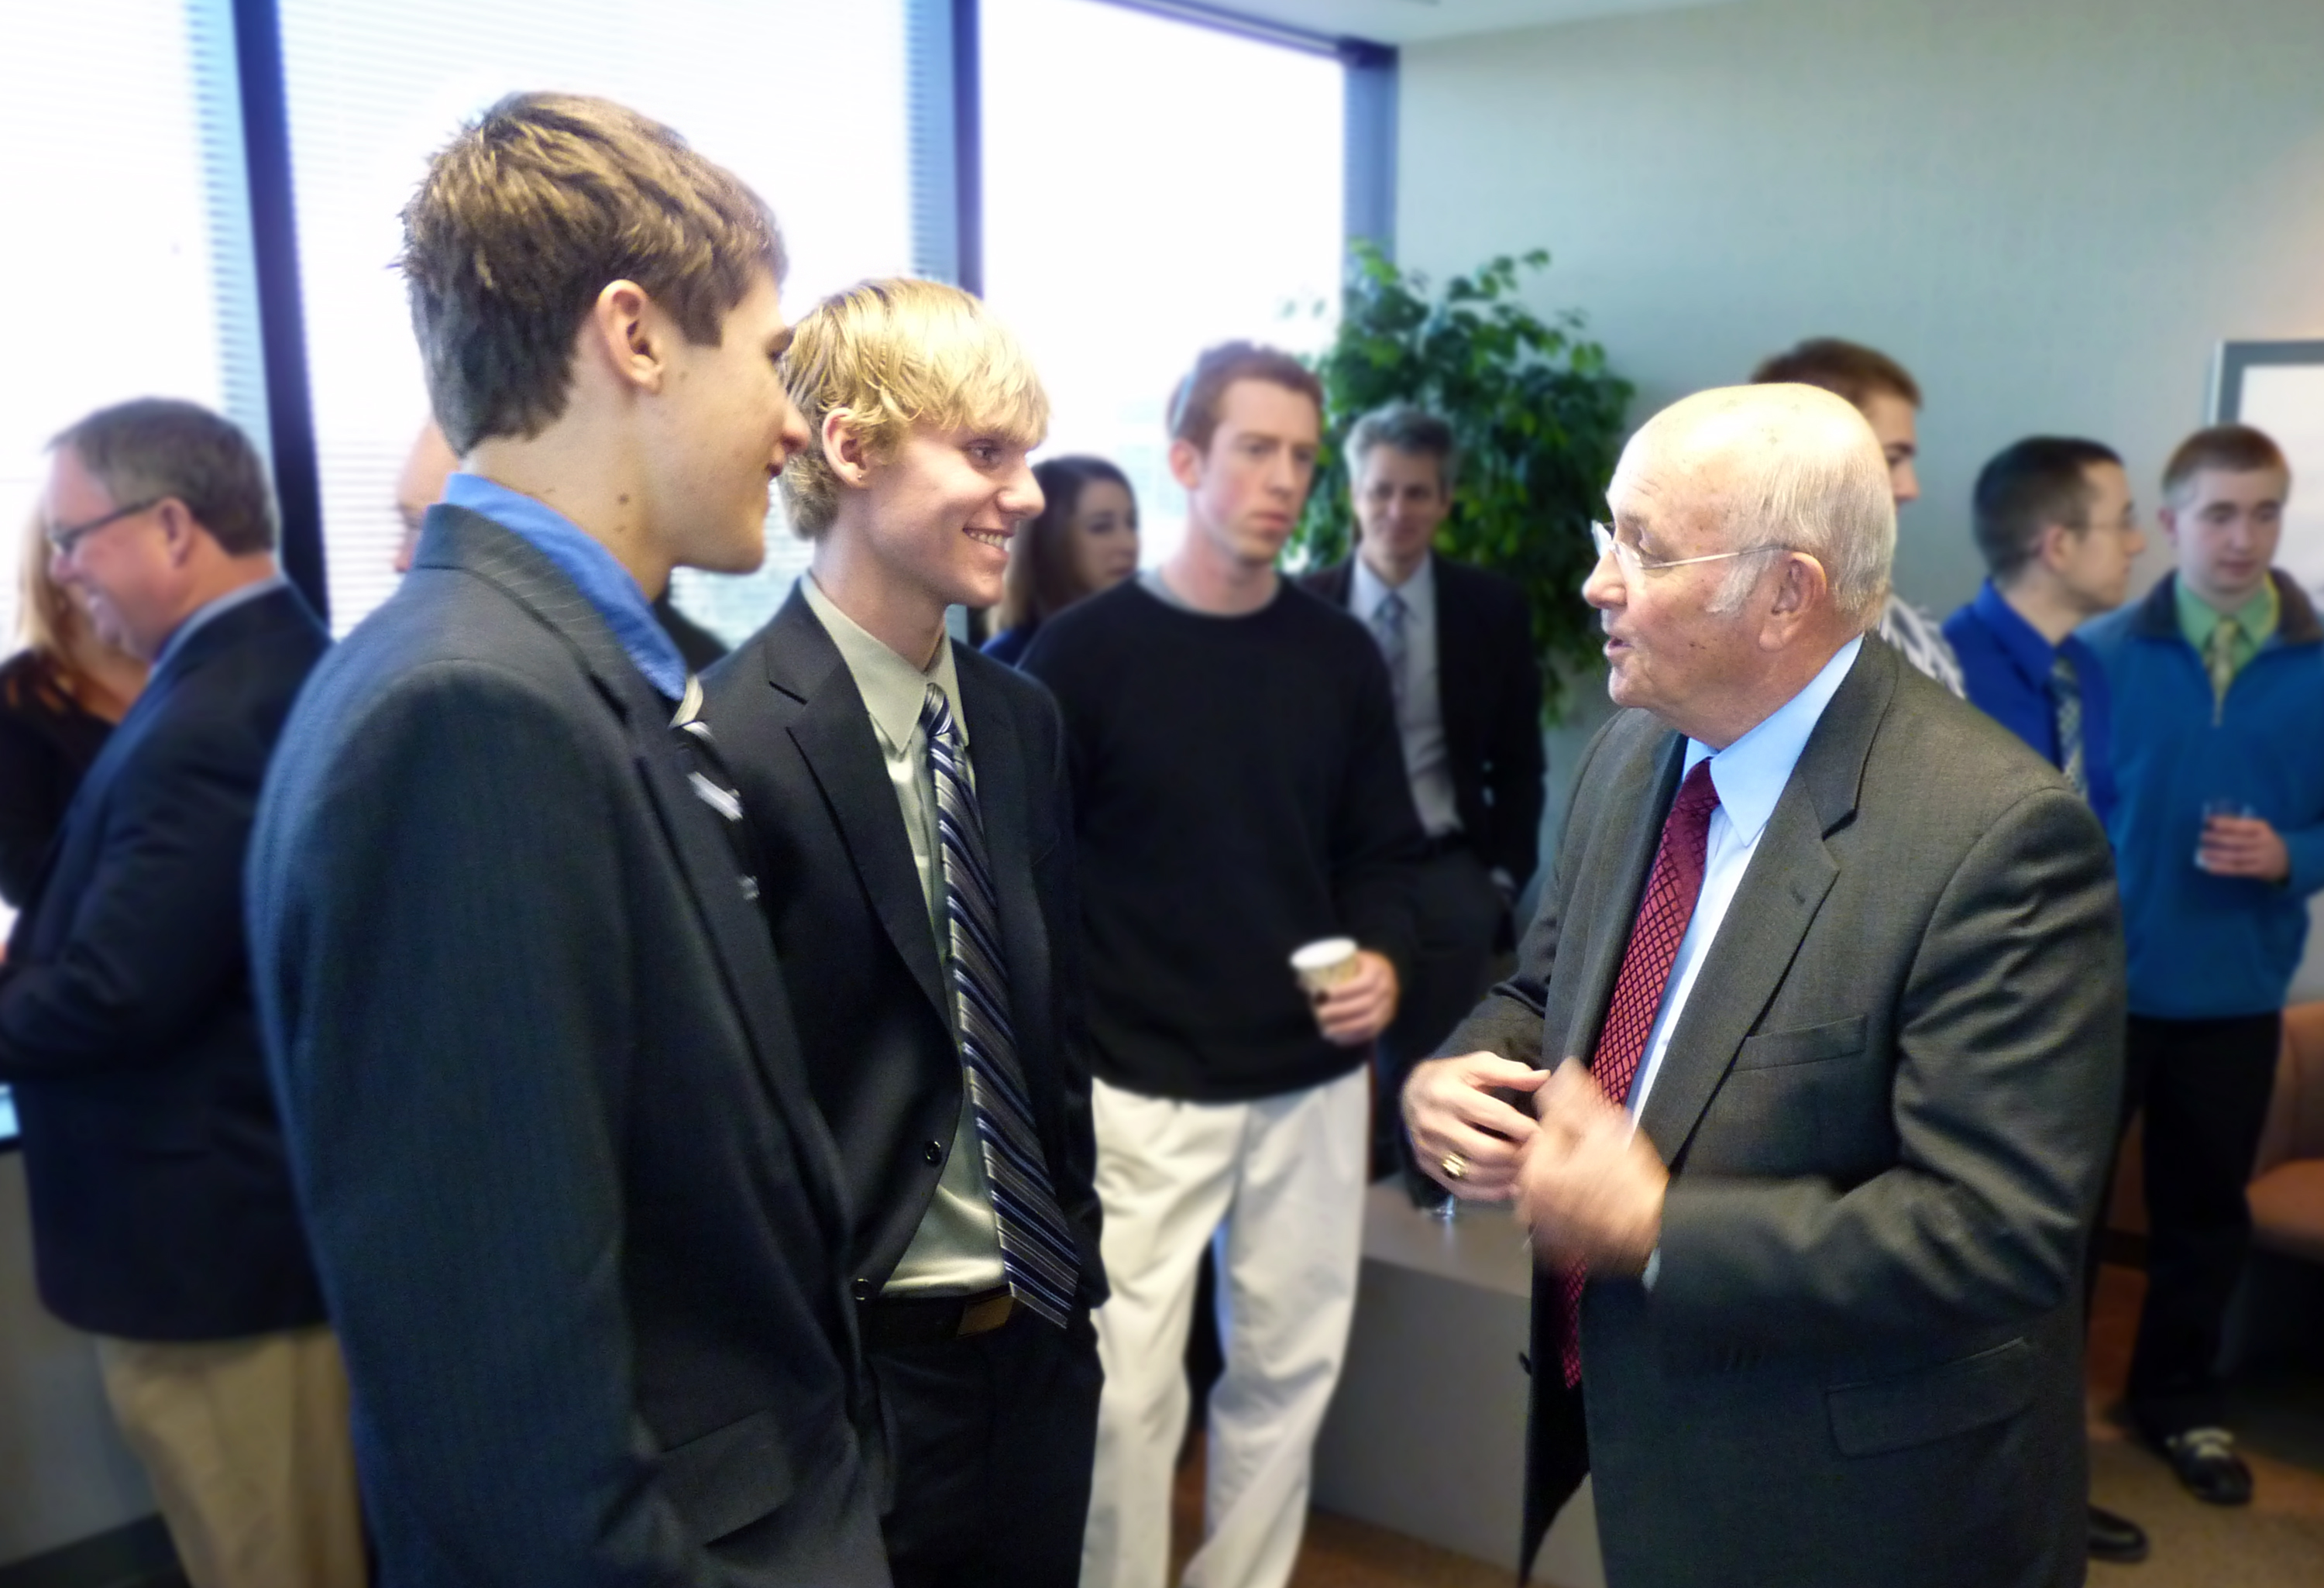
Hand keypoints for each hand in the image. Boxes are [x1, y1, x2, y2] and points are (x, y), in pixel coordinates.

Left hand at [1314, 949, 1398, 1045]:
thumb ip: (1327, 968)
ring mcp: (1388, 1006)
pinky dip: (1353, 1038)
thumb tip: (1300, 983)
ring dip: (1345, 1028)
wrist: (1387, 974)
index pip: (1364, 983)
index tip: (1324, 993)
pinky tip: (1337, 1039)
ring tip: (1325, 1031)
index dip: (1344, 990)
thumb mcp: (1349, 959)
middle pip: (1365, 1004)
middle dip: (1340, 1011)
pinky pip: (1371, 1032)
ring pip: (1369, 1021)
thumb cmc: (1361, 966)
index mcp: (1378, 970)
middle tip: (1320, 1013)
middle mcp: (1387, 989)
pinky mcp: (1386, 1020)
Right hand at [1402, 1051, 1547, 1199]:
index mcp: (1448, 1094)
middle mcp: (1435, 1125)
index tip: (1543, 1133)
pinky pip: (1462, 1189)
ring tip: (1527, 1169)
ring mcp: (1430, 1150)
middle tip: (1537, 1155)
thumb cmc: (1449, 1077)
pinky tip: (1509, 1186)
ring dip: (1507, 1176)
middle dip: (1518, 1155)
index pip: (1494, 1116)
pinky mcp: (1428, 1168)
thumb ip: (1509, 1072)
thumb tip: (1543, 1078)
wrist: (1406, 1092)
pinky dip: (1490, 1192)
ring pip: (1475, 1174)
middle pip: (1485, 1151)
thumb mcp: (1476, 1065)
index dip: (1523, 1127)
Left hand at [1512, 1062, 1666, 1273]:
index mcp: (1534, 1168)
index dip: (1576, 1130)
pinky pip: (1556, 1213)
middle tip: (1601, 1161)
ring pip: (1550, 1184)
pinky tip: (1595, 1204)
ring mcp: (1539, 1224)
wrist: (1654, 1230)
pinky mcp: (1554, 1242)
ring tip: (1601, 1182)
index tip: (1598, 1141)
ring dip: (1568, 1178)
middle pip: (1545, 1159)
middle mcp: (1527, 1199)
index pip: (1546, 1131)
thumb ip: (1576, 1098)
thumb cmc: (1630, 1178)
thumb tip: (1560, 1069)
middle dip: (1569, 1154)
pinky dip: (1569, 1205)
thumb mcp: (1605, 1128)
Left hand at [2199, 815, 2289, 881]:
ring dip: (2216, 854)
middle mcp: (2263, 841)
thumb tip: (2213, 823)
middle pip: (2236, 840)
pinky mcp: (2258, 870)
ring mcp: (2261, 857)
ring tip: (2202, 852)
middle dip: (2217, 838)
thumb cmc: (2265, 841)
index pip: (2241, 825)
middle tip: (2202, 836)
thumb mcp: (2259, 830)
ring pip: (2235, 855)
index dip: (2224, 823)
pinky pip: (2237, 869)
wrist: (2288, 859)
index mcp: (2262, 828)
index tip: (2208, 821)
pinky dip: (2222, 868)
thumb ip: (2241, 827)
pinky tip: (2209, 867)